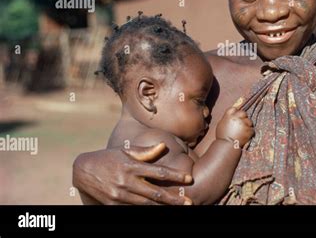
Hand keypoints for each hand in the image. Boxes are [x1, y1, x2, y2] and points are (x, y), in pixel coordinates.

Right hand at [72, 143, 192, 204]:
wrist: (83, 171)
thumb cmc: (108, 158)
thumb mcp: (125, 151)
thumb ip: (146, 151)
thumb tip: (163, 146)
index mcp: (132, 167)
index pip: (159, 172)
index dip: (175, 176)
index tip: (189, 178)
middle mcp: (127, 182)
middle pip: (156, 193)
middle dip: (174, 199)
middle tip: (191, 202)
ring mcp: (120, 196)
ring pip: (146, 205)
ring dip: (163, 207)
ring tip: (179, 208)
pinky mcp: (113, 205)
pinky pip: (133, 210)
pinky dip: (146, 211)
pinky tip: (158, 211)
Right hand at [215, 107, 253, 147]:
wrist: (227, 145)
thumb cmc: (222, 136)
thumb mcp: (221, 124)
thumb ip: (227, 118)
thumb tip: (231, 116)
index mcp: (228, 115)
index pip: (234, 109)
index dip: (236, 112)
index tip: (236, 116)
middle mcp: (236, 117)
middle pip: (243, 113)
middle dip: (243, 117)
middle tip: (242, 123)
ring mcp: (243, 123)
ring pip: (249, 121)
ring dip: (247, 125)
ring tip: (243, 131)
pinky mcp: (249, 130)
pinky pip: (252, 129)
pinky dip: (250, 132)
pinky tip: (245, 135)